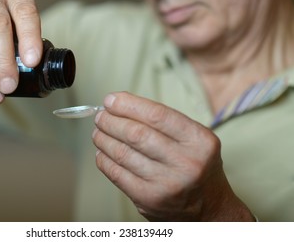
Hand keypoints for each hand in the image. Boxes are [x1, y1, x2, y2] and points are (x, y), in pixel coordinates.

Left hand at [93, 92, 253, 220]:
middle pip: (136, 134)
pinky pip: (117, 174)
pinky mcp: (149, 200)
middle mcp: (186, 163)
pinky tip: (102, 152)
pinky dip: (104, 160)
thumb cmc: (196, 165)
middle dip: (111, 121)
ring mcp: (167, 184)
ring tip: (98, 132)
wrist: (209, 207)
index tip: (110, 100)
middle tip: (100, 116)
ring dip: (104, 139)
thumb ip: (164, 122)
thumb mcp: (194, 138)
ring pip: (122, 153)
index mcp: (200, 141)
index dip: (128, 105)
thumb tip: (119, 105)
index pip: (157, 115)